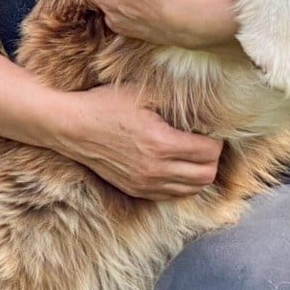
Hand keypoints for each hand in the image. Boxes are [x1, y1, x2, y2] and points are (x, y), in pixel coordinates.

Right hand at [56, 85, 222, 199]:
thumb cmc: (106, 105)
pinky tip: (177, 167)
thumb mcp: (144, 93)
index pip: (210, 152)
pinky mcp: (135, 190)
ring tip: (194, 155)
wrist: (72, 127)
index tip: (210, 129)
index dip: (217, 140)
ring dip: (199, 174)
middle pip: (206, 176)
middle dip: (213, 159)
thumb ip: (176, 100)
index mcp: (161, 144)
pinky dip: (181, 184)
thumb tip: (205, 105)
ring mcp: (145, 184)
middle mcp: (156, 169)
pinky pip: (171, 196)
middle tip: (206, 143)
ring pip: (191, 190)